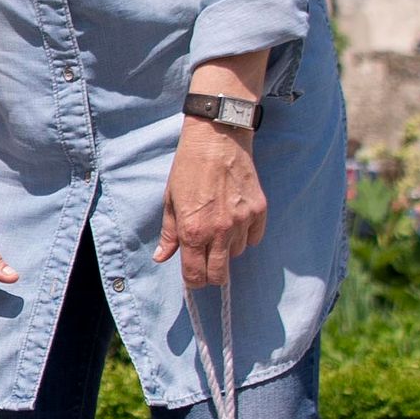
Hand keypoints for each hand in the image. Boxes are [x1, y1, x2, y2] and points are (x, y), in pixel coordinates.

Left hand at [156, 120, 269, 287]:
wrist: (217, 138)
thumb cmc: (189, 167)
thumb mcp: (170, 200)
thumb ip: (169, 233)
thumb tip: (161, 257)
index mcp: (192, 230)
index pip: (195, 274)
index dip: (193, 281)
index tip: (192, 276)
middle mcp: (219, 230)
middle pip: (219, 274)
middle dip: (211, 275)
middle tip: (206, 263)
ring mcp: (242, 221)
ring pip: (236, 254)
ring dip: (226, 249)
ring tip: (218, 228)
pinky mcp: (259, 211)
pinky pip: (253, 238)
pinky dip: (245, 236)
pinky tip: (235, 220)